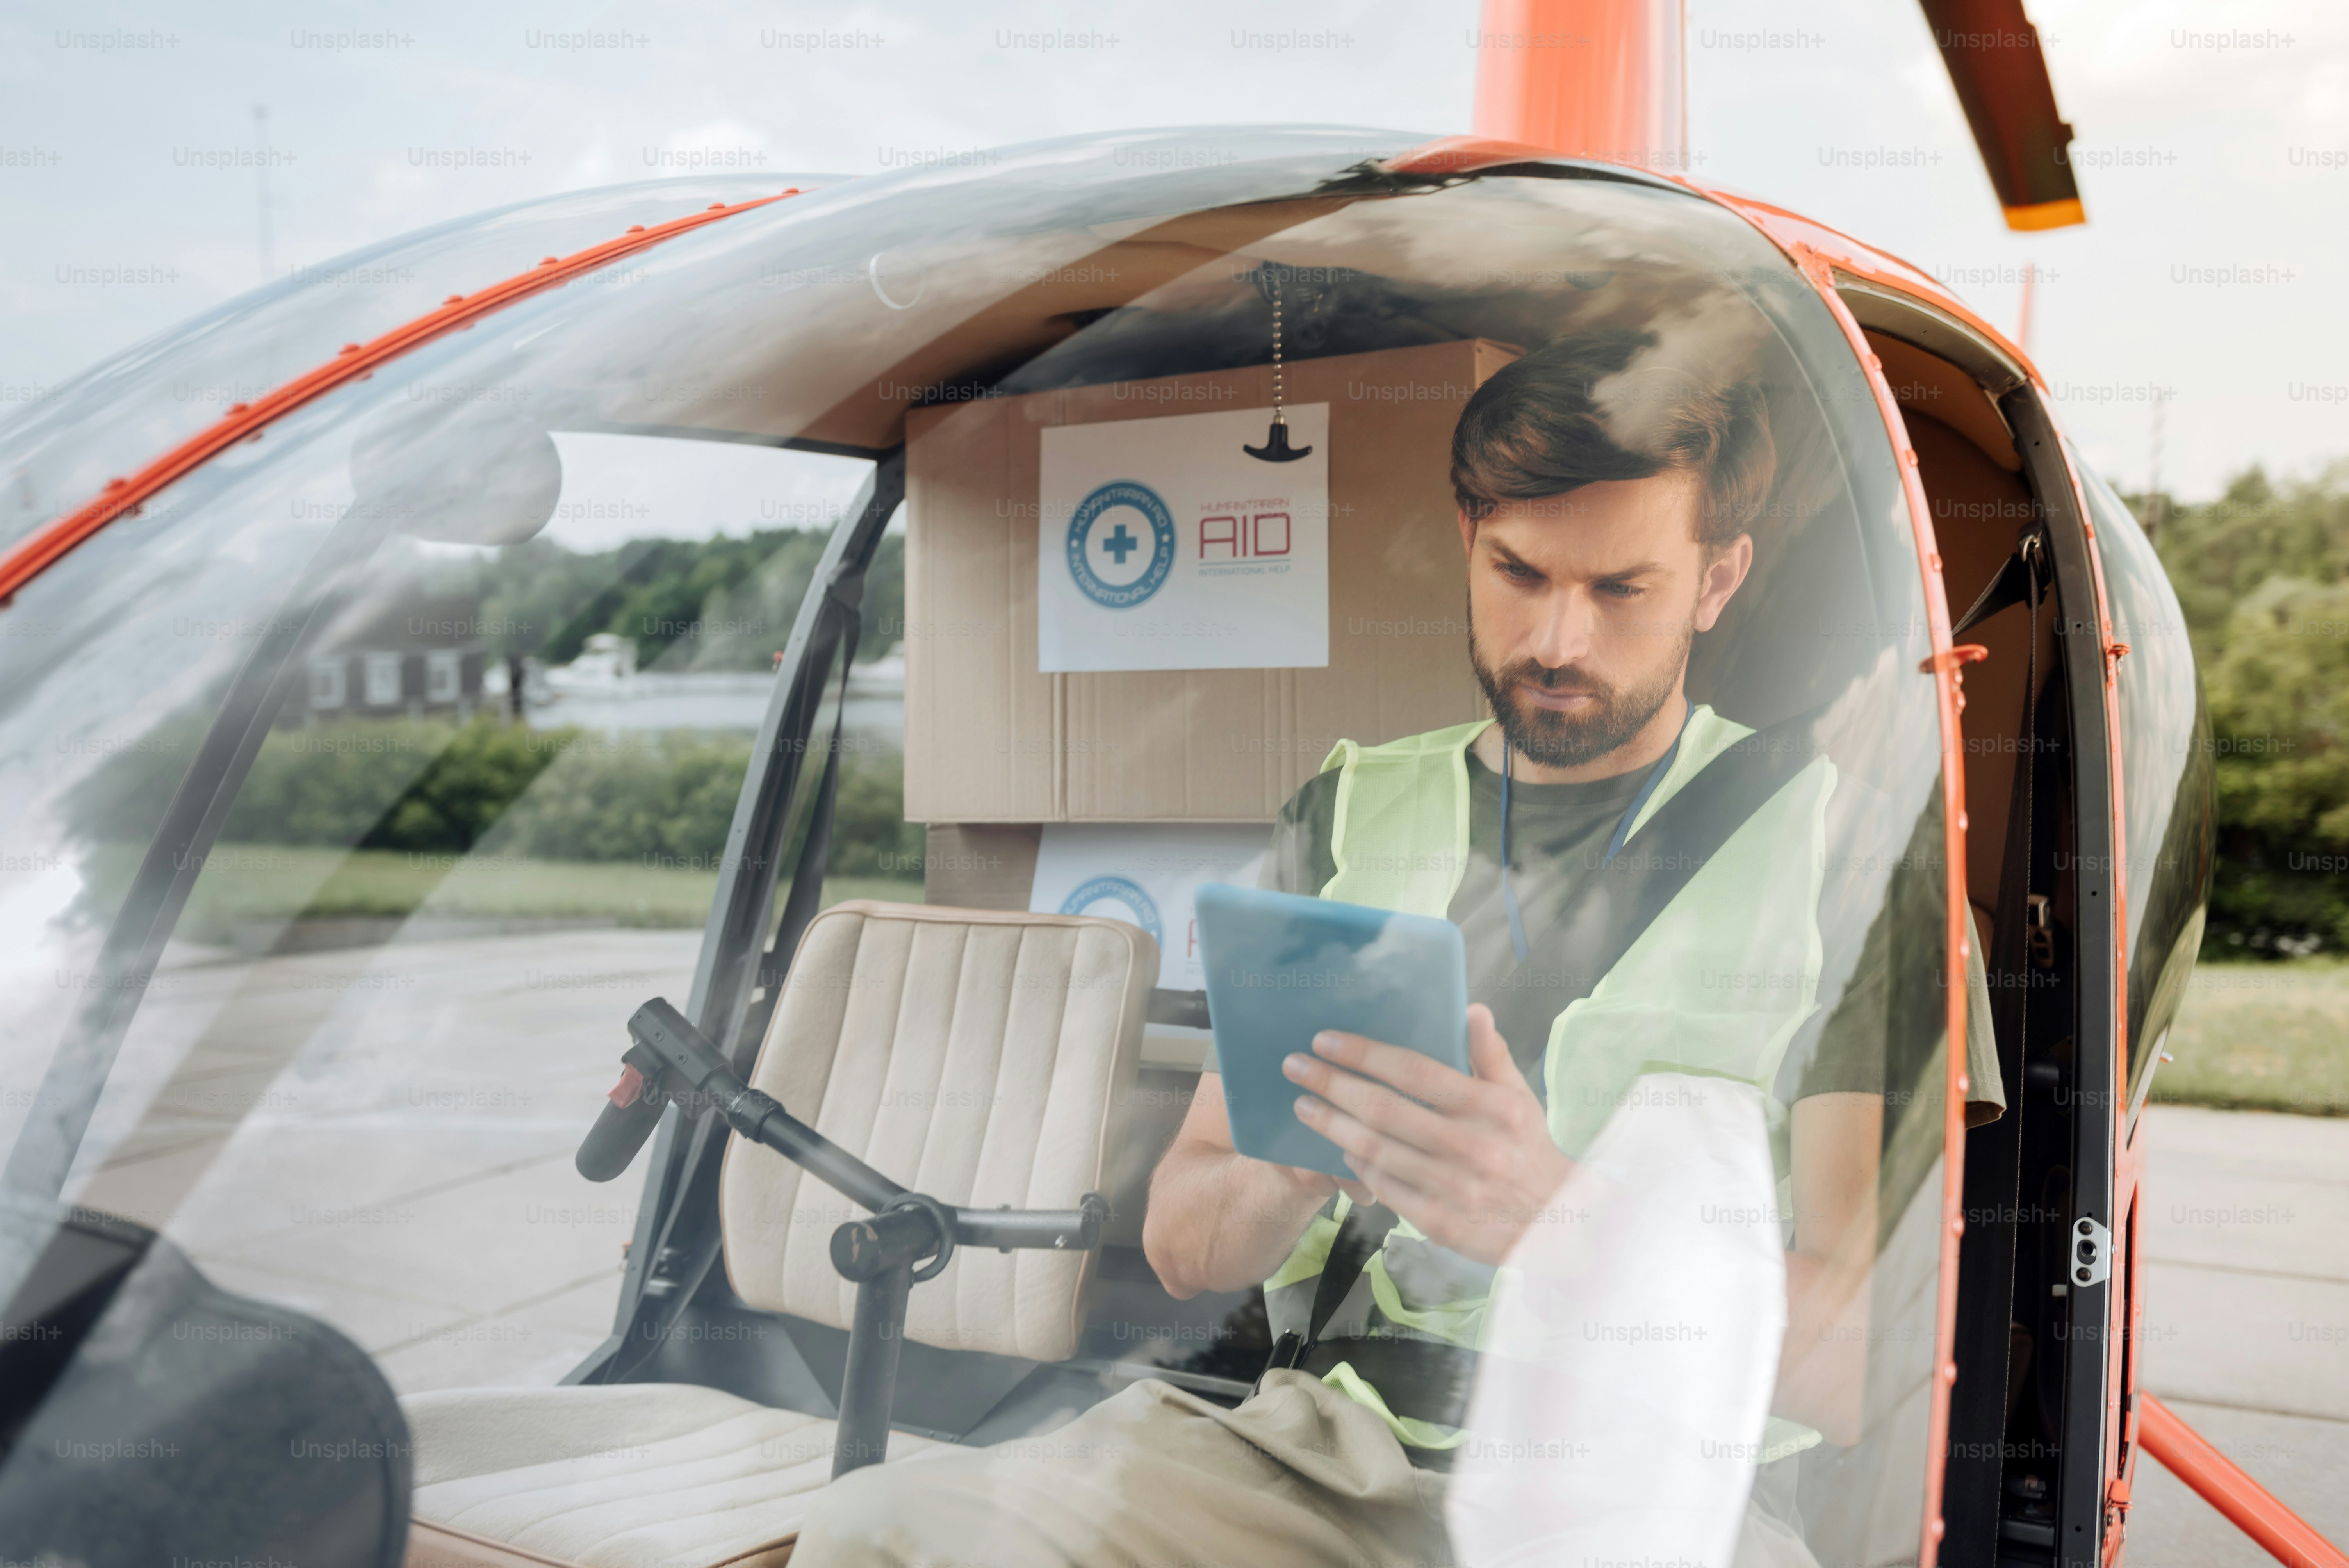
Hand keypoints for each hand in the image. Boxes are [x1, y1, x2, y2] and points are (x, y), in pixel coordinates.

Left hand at [1284, 1003, 1571, 1265]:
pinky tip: (1338, 1146)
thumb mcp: (1518, 1098)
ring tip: (1304, 1105)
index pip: (1414, 1071)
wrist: (1557, 1224)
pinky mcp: (1441, 1223)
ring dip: (1331, 1124)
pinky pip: (1385, 1188)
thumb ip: (1490, 1054)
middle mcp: (1472, 1146)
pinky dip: (1357, 1165)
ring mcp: (1454, 1188)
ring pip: (1375, 1150)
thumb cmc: (1527, 1150)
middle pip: (1383, 1110)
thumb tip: (1471, 1009)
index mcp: (1491, 1108)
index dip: (1365, 1054)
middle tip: (1295, 1067)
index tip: (1325, 1040)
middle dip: (1331, 1084)